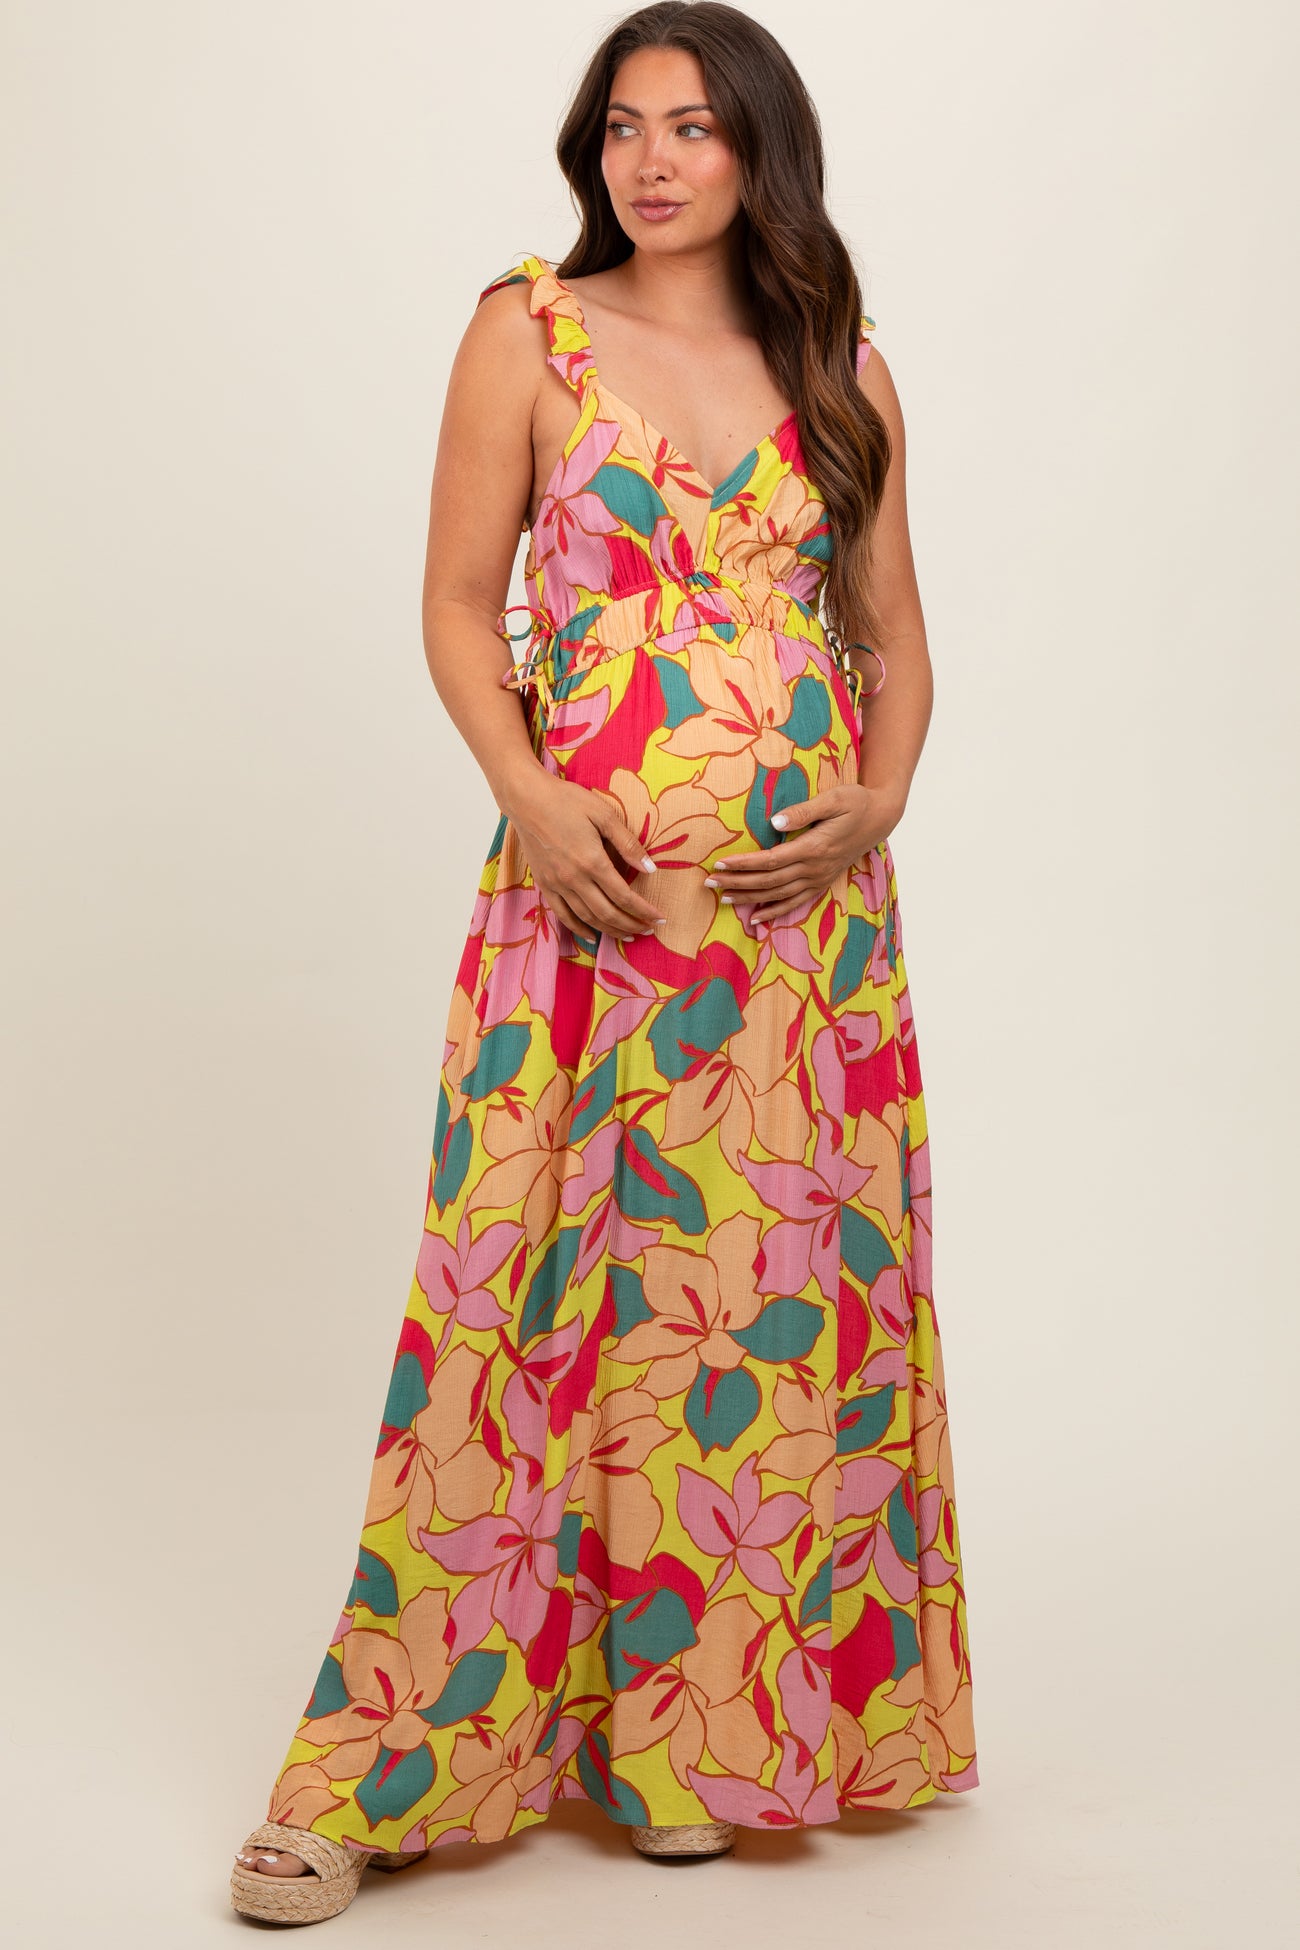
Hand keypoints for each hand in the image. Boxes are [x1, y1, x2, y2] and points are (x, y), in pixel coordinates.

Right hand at [508, 772, 667, 941]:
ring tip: (627, 935)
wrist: (526, 799)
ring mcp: (557, 884)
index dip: (644, 911)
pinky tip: (592, 936)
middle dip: (631, 925)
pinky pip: (562, 915)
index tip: (659, 919)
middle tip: (648, 931)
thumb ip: (628, 844)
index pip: (624, 896)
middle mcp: (574, 879)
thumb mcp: (604, 814)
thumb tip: (650, 868)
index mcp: (592, 861)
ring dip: (610, 930)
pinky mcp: (544, 884)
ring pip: (587, 918)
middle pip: (608, 913)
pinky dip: (578, 929)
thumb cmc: (567, 801)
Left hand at [704, 782, 901, 923]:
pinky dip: (775, 912)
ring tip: (723, 899)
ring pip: (778, 895)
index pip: (770, 861)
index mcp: (814, 848)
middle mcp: (815, 869)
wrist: (880, 818)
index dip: (743, 864)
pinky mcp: (822, 883)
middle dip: (737, 883)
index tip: (720, 864)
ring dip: (749, 899)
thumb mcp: (834, 798)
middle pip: (769, 881)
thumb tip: (775, 822)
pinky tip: (755, 918)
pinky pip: (795, 903)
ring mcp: (819, 879)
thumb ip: (804, 811)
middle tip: (709, 883)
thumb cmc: (856, 802)